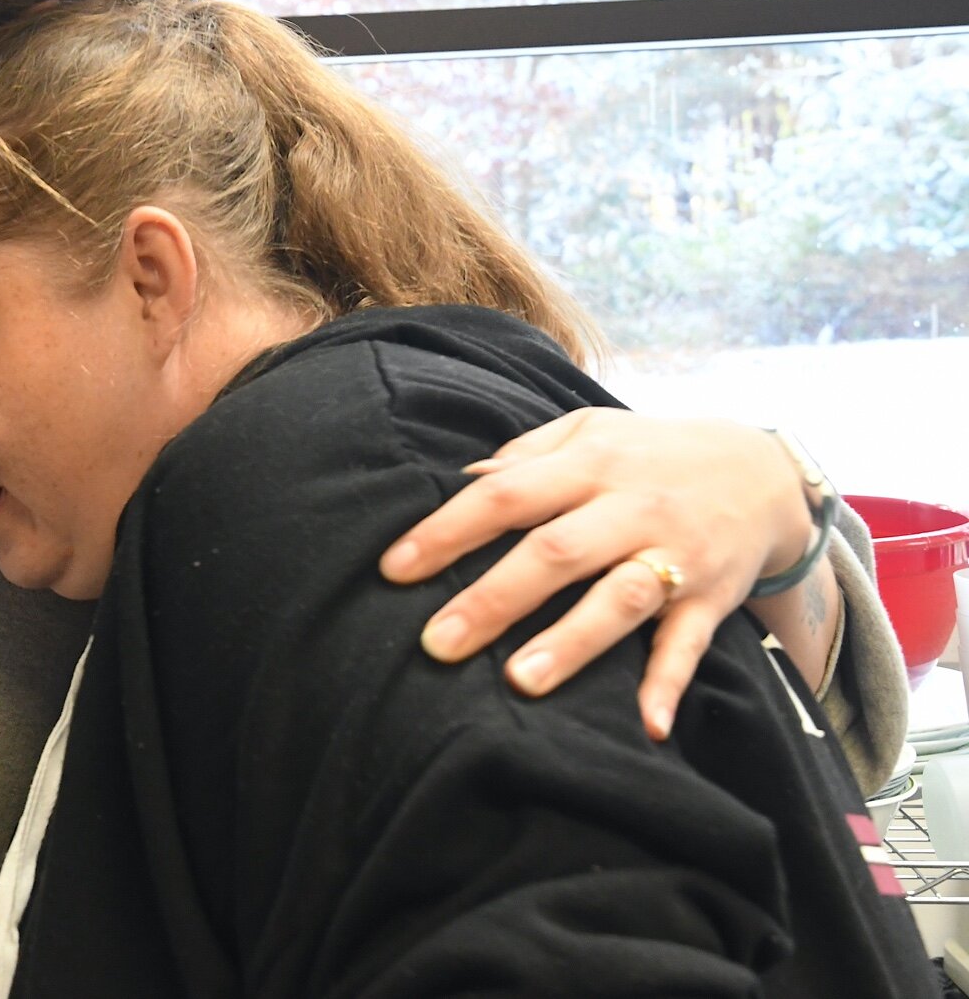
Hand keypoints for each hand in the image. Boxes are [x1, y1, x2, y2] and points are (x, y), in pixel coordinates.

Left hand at [379, 409, 812, 741]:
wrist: (763, 470)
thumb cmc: (647, 454)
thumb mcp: (588, 432)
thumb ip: (525, 454)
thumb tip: (463, 477)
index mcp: (588, 463)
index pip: (505, 494)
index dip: (448, 530)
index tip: (395, 570)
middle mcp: (630, 506)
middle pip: (553, 552)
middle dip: (492, 599)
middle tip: (436, 644)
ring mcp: (674, 554)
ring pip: (620, 598)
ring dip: (572, 640)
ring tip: (521, 682)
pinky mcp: (713, 597)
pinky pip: (689, 643)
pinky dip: (669, 682)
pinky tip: (646, 725)